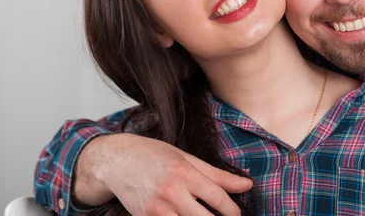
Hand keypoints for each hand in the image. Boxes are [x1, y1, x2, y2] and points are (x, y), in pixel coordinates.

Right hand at [74, 133, 252, 214]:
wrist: (117, 161)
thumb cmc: (153, 155)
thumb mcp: (186, 158)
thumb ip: (217, 174)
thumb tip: (246, 185)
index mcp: (184, 173)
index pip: (218, 198)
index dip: (233, 210)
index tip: (237, 213)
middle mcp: (171, 192)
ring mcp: (157, 209)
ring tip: (203, 215)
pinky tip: (185, 215)